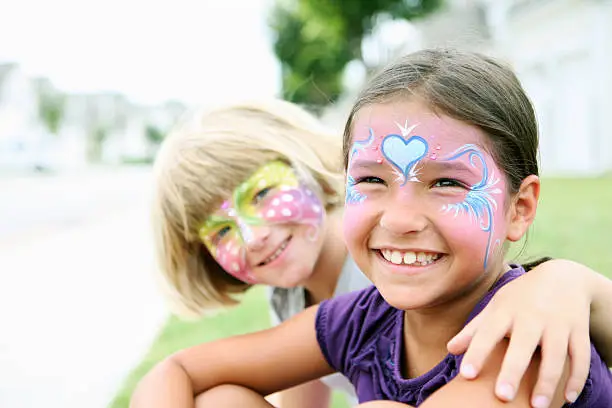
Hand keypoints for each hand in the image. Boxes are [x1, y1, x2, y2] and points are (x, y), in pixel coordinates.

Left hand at [447, 260, 592, 405]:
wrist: (563, 277)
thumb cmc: (521, 297)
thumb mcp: (496, 307)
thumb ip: (474, 330)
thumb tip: (450, 349)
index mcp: (506, 311)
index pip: (488, 332)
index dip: (477, 352)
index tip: (466, 374)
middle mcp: (531, 317)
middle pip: (522, 346)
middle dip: (512, 370)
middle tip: (502, 396)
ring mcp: (557, 323)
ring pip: (555, 355)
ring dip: (547, 381)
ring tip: (537, 406)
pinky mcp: (579, 330)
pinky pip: (580, 357)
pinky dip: (576, 378)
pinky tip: (569, 398)